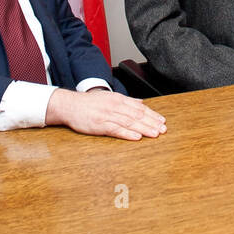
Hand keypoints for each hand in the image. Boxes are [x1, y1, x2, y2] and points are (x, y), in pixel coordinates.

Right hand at [44, 88, 165, 139]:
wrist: (70, 105)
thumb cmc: (89, 103)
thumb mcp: (109, 97)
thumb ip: (126, 101)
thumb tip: (141, 102)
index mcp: (118, 99)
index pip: (139, 107)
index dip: (152, 114)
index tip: (162, 121)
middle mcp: (115, 106)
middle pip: (137, 115)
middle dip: (152, 122)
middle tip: (163, 129)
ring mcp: (107, 115)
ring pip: (130, 122)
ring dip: (144, 128)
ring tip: (155, 133)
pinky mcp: (100, 125)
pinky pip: (116, 129)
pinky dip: (127, 133)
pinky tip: (137, 136)